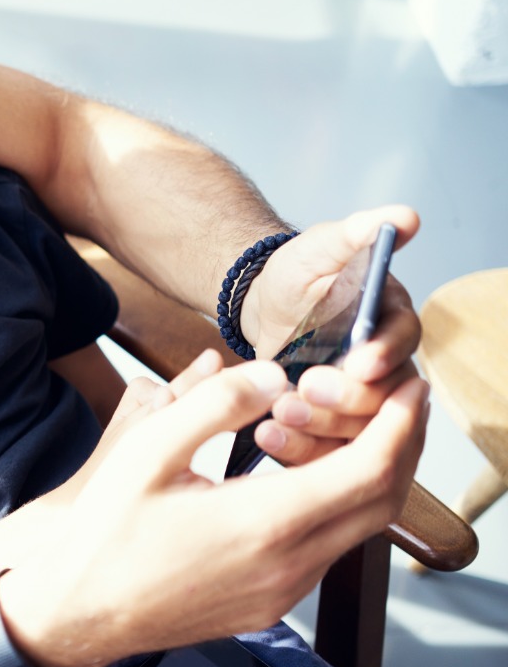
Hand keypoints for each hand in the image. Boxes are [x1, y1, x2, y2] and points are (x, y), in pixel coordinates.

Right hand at [0, 360, 428, 666]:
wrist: (79, 611)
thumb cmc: (105, 532)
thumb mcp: (147, 450)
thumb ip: (215, 404)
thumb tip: (273, 377)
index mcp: (266, 524)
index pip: (370, 471)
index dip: (400, 423)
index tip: (406, 385)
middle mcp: (289, 566)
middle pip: (382, 501)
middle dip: (398, 444)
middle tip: (390, 398)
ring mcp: (284, 593)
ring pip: (357, 527)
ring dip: (361, 474)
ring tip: (326, 426)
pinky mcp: (271, 604)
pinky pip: (327, 549)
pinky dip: (332, 504)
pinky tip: (293, 472)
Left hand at [241, 206, 422, 464]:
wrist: (262, 305)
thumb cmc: (297, 274)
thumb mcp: (321, 247)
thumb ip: (358, 233)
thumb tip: (404, 217)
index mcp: (390, 319)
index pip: (404, 339)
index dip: (385, 353)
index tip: (361, 362)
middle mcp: (384, 364)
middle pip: (385, 395)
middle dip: (348, 397)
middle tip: (309, 388)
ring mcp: (357, 399)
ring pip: (357, 429)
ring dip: (321, 425)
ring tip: (281, 413)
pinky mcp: (328, 425)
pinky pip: (325, 448)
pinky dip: (299, 448)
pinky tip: (267, 436)